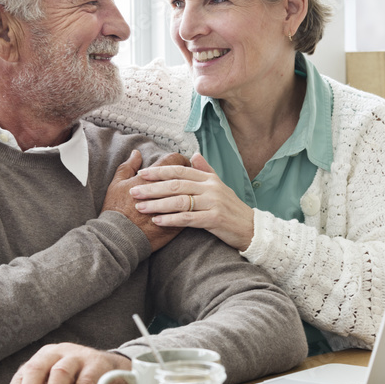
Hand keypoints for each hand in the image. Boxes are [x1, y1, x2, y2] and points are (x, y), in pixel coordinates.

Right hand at [101, 150, 190, 251]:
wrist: (119, 238)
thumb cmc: (116, 210)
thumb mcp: (117, 184)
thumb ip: (128, 166)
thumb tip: (137, 153)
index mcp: (153, 178)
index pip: (174, 161)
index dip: (179, 159)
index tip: (180, 162)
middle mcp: (166, 191)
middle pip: (186, 176)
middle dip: (189, 174)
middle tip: (189, 175)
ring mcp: (174, 208)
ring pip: (192, 195)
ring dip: (193, 192)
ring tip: (192, 192)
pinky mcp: (177, 224)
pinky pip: (190, 213)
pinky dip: (191, 209)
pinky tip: (190, 208)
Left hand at [130, 152, 255, 250]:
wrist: (251, 228)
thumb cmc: (231, 208)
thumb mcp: (220, 186)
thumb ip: (205, 170)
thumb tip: (194, 155)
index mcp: (209, 179)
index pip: (180, 171)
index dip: (159, 172)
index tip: (141, 174)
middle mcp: (210, 188)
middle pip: (176, 185)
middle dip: (152, 188)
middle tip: (133, 191)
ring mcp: (213, 203)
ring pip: (179, 201)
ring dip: (157, 204)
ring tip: (140, 207)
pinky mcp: (214, 219)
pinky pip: (188, 218)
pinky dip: (171, 219)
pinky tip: (157, 221)